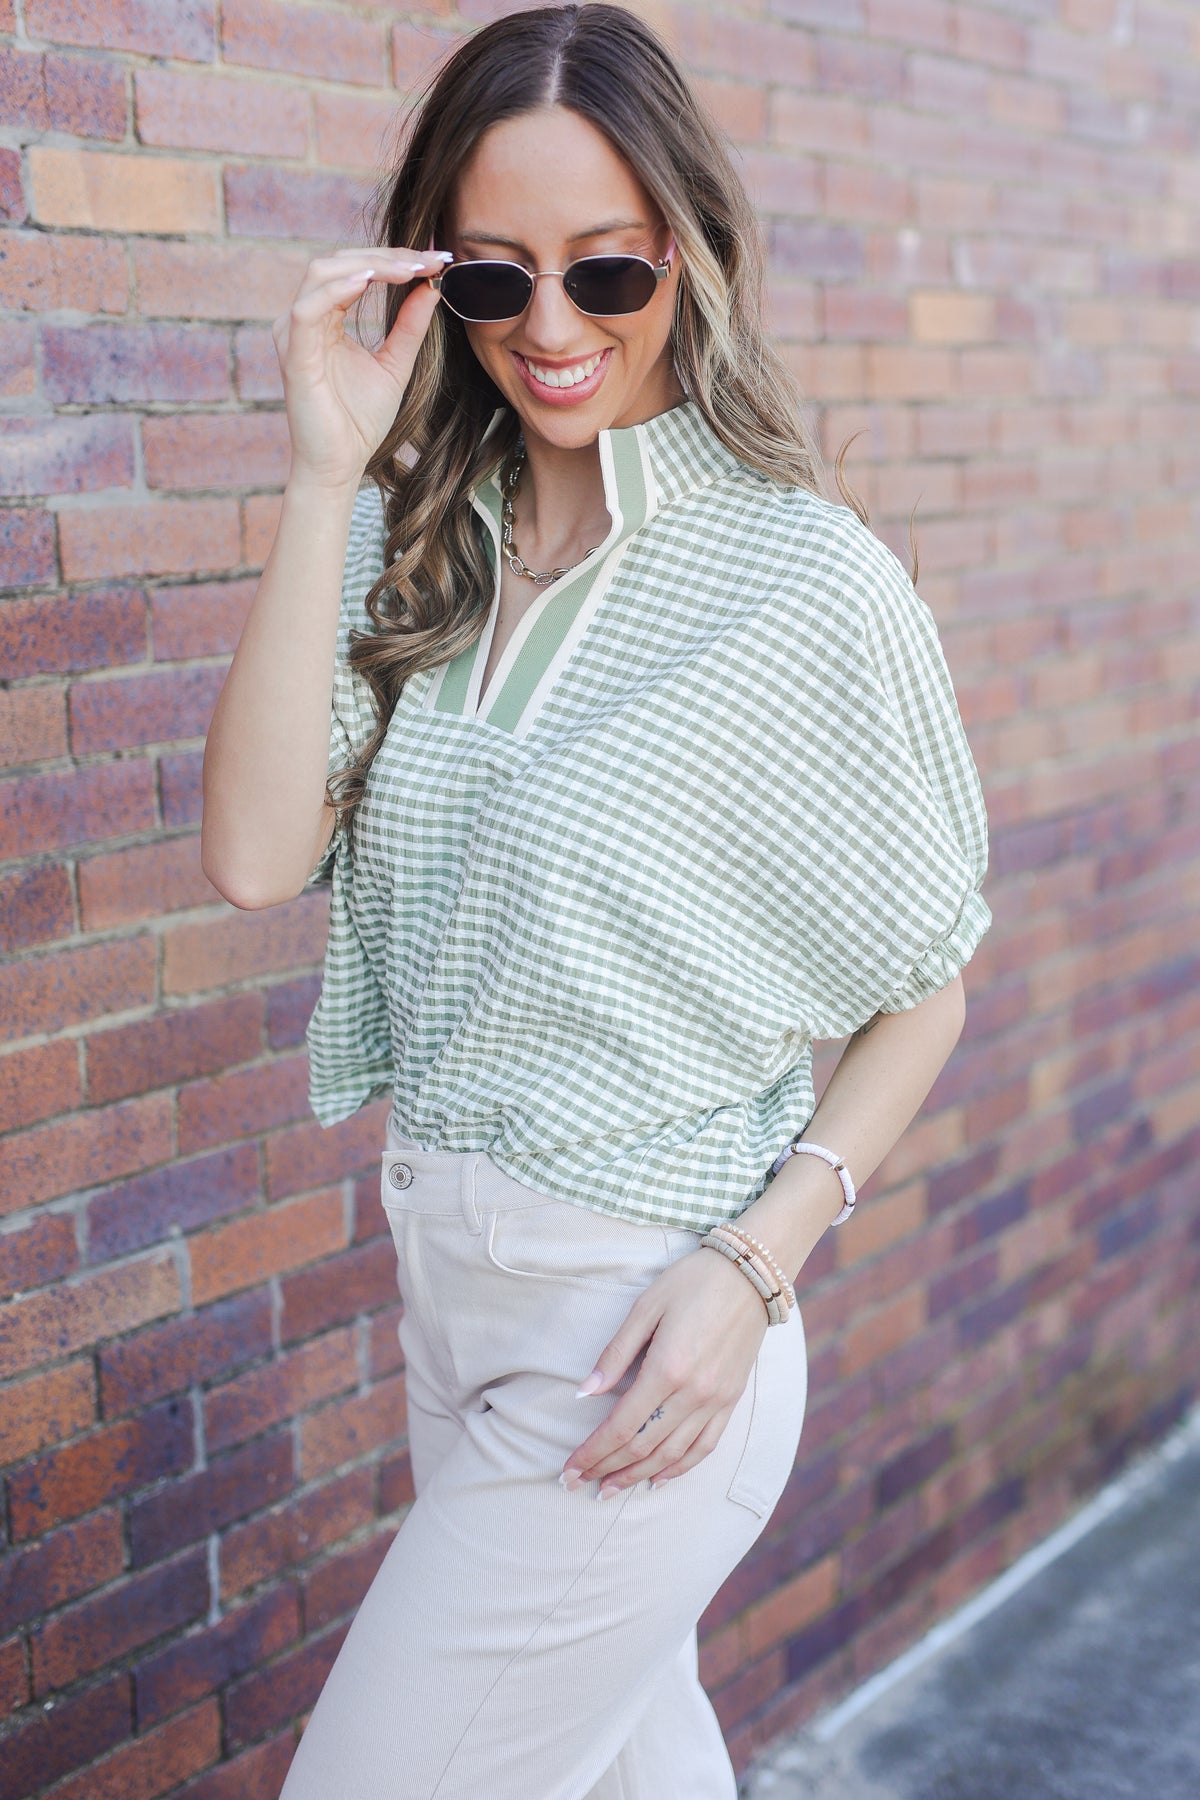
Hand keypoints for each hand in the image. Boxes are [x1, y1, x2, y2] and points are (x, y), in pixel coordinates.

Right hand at [271, 244, 449, 491]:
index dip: (395, 259)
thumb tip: (431, 287)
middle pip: (339, 262)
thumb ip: (410, 327)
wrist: (340, 466)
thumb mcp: (395, 364)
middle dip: (387, 256)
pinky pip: (308, 309)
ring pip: (322, 274)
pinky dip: (339, 289)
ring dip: (367, 265)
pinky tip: (369, 282)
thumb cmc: (359, 421)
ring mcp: (295, 335)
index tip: (436, 259)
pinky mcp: (293, 355)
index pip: (356, 270)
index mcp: (325, 319)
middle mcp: (305, 320)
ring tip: (408, 268)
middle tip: (428, 259)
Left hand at [561, 1246, 768, 1495]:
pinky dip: (680, 1468)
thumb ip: (615, 1353)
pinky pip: (705, 1446)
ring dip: (638, 1475)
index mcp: (666, 1368)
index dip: (592, 1452)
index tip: (568, 1469)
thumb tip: (582, 1393)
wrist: (751, 1274)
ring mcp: (716, 1400)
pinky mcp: (732, 1400)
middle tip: (579, 1484)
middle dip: (607, 1468)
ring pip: (672, 1455)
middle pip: (643, 1446)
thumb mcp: (646, 1306)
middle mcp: (693, 1393)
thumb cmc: (692, 1281)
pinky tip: (658, 1479)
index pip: (620, 1426)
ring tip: (611, 1488)